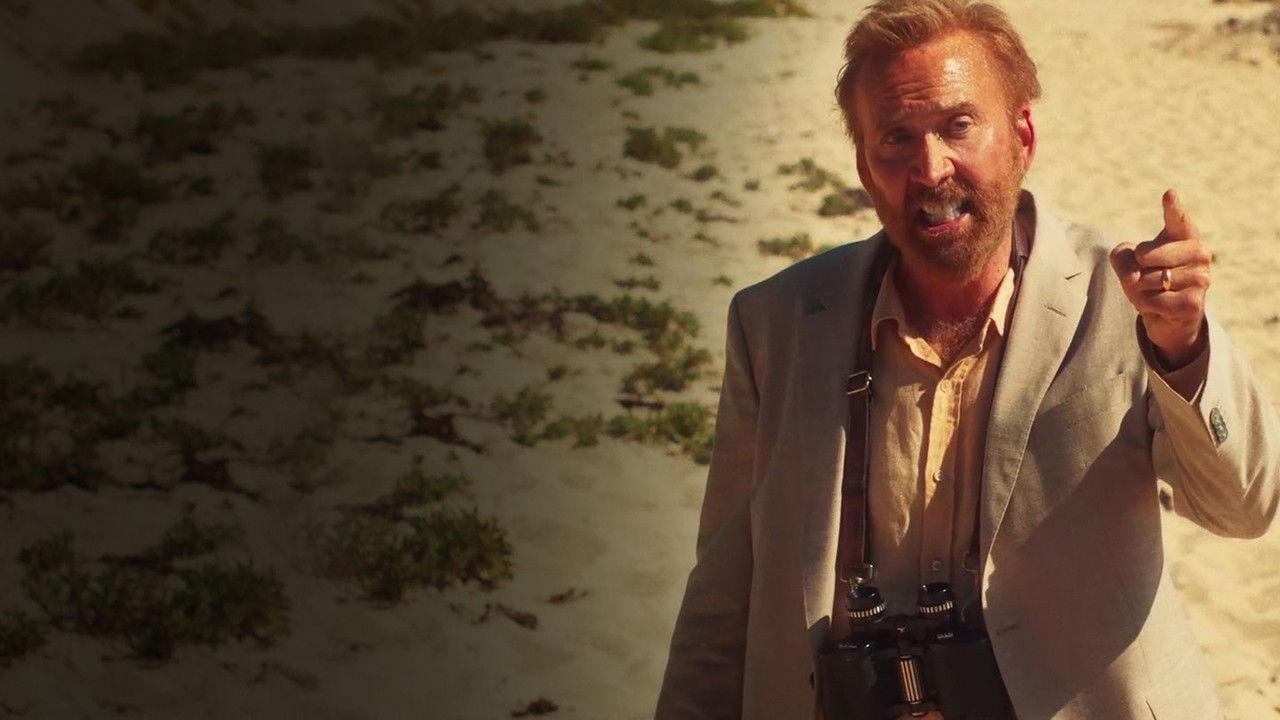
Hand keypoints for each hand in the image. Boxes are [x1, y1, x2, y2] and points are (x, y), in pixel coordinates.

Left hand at [1108, 189, 1209, 368]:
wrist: (1168, 315)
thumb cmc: (1148, 278)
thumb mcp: (1127, 262)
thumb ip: (1122, 258)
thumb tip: (1135, 278)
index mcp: (1184, 236)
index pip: (1177, 219)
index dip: (1172, 208)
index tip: (1169, 194)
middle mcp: (1199, 253)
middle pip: (1146, 255)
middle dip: (1135, 269)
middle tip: (1147, 274)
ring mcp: (1201, 278)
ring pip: (1148, 280)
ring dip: (1141, 290)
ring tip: (1156, 292)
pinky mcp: (1194, 302)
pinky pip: (1153, 300)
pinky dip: (1146, 305)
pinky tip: (1160, 305)